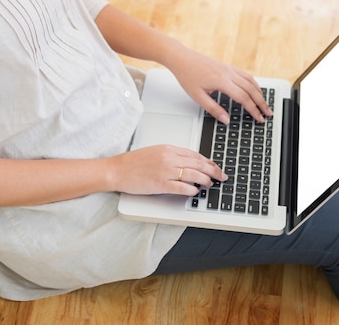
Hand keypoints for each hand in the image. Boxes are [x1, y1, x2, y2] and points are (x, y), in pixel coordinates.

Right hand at [108, 145, 226, 195]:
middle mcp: (169, 158)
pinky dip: (191, 189)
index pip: (195, 154)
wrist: (117, 170)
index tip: (215, 166)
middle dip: (213, 171)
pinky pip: (182, 187)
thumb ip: (171, 155)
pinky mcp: (160, 184)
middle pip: (198, 164)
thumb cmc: (133, 162)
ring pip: (193, 175)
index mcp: (168, 148)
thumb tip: (188, 163)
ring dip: (205, 180)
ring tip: (210, 184)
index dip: (208, 161)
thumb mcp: (155, 152)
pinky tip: (195, 191)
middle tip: (221, 176)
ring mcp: (165, 171)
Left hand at [165, 49, 272, 122]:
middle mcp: (229, 73)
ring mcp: (229, 68)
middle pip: (251, 89)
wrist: (182, 58)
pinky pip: (246, 75)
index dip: (253, 109)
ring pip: (251, 81)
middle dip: (261, 103)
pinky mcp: (228, 66)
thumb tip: (226, 120)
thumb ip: (213, 109)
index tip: (259, 118)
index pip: (243, 98)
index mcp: (221, 82)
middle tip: (268, 113)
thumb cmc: (187, 75)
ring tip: (265, 104)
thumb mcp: (197, 97)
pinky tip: (255, 89)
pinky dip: (254, 83)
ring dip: (260, 93)